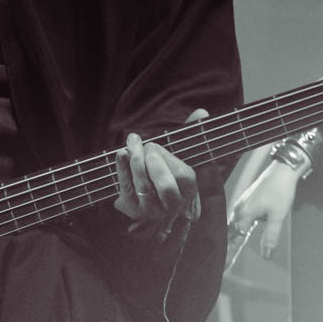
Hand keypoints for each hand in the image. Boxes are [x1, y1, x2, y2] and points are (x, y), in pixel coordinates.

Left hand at [113, 110, 205, 241]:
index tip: (155, 145)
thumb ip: (190, 134)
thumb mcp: (179, 154)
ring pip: (144, 188)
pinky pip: (126, 189)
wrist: (145, 197)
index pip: (184, 177)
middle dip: (155, 164)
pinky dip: (122, 169)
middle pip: (166, 188)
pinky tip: (121, 153)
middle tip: (149, 146)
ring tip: (132, 142)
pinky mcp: (132, 210)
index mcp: (188, 192)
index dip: (169, 159)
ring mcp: (151, 210)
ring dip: (136, 161)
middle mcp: (172, 205)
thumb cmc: (165, 171)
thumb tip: (201, 111)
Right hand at [228, 146, 300, 258]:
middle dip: (227, 247)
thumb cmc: (280, 191)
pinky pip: (237, 218)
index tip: (224, 265)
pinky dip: (236, 228)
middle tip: (224, 263)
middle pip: (230, 233)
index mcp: (245, 214)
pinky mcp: (246, 201)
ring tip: (228, 251)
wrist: (282, 171)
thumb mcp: (278, 216)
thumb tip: (267, 254)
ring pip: (232, 225)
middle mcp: (240, 209)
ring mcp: (242, 204)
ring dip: (230, 238)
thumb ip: (271, 236)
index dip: (230, 252)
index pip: (235, 238)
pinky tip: (238, 232)